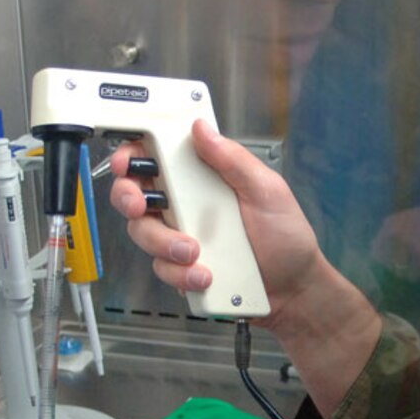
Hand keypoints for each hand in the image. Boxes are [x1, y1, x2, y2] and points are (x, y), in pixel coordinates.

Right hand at [109, 119, 328, 332]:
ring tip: (195, 253)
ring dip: (163, 243)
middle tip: (142, 207)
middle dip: (129, 199)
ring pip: (144, 234)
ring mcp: (180, 237)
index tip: (126, 163)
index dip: (133, 156)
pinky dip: (180, 274)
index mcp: (203, 178)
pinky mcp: (181, 268)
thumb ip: (232, 159)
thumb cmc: (286, 237)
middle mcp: (186, 205)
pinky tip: (206, 275)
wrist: (293, 289)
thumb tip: (202, 129)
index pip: (157, 157)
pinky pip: (162, 269)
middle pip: (136, 195)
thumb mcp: (266, 190)